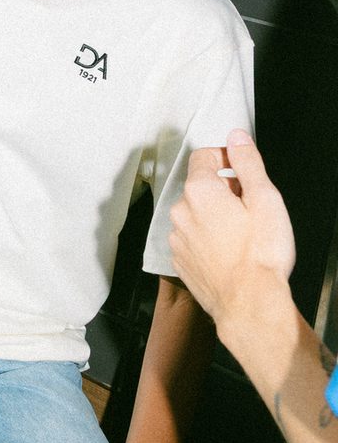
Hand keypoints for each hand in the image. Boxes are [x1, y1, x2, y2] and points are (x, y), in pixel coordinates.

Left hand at [170, 131, 295, 325]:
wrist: (250, 304)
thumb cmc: (260, 256)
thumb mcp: (265, 199)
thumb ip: (247, 162)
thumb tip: (236, 138)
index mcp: (200, 191)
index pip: (203, 155)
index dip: (224, 157)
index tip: (240, 168)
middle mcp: (181, 212)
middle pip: (199, 186)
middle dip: (222, 189)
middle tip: (249, 206)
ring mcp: (177, 239)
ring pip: (194, 214)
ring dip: (213, 216)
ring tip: (241, 233)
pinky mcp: (180, 261)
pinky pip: (192, 239)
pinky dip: (207, 239)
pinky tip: (229, 251)